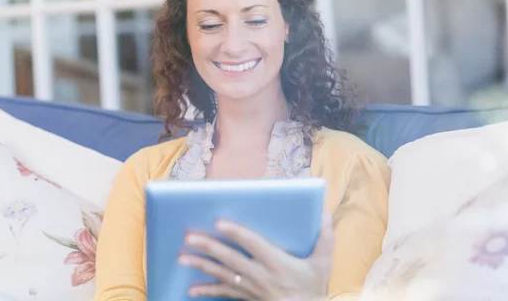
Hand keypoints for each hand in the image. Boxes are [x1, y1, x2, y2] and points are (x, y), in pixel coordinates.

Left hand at [178, 214, 333, 299]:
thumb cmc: (312, 287)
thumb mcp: (324, 264)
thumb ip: (325, 239)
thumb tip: (325, 214)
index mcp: (277, 262)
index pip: (252, 244)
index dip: (236, 232)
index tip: (219, 222)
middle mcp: (260, 274)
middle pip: (229, 258)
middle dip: (208, 247)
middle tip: (189, 236)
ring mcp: (250, 287)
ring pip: (221, 274)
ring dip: (200, 265)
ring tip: (182, 257)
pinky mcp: (245, 296)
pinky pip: (223, 292)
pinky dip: (206, 290)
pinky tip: (191, 289)